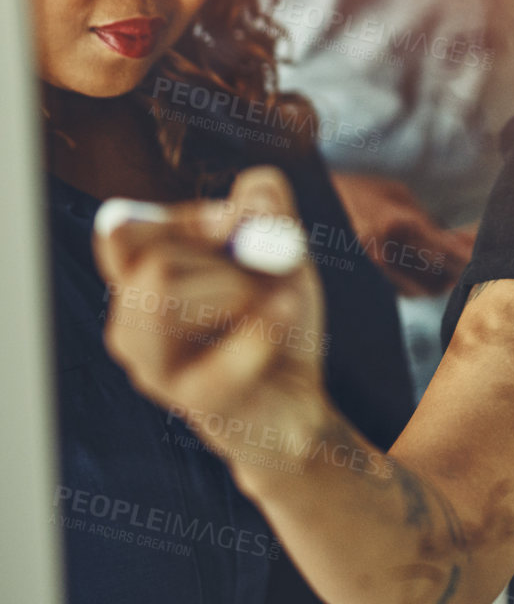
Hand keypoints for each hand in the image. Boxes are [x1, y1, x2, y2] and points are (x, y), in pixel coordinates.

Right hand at [95, 166, 331, 490]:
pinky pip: (213, 362)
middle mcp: (133, 326)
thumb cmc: (275, 319)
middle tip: (262, 282)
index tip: (230, 225)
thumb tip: (250, 200)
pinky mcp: (194, 403)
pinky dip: (258, 331)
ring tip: (271, 304)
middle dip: (223, 260)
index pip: (122, 232)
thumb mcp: (282, 246)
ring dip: (234, 287)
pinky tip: (281, 317)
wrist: (300, 401)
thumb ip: (267, 204)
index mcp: (141, 282)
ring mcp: (155, 369)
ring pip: (161, 297)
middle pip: (153, 262)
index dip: (181, 218)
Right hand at [332, 172, 474, 296]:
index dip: (468, 259)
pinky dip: (413, 284)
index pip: (446, 253)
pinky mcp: (360, 283)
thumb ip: (429, 220)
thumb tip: (461, 241)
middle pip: (436, 280)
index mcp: (397, 224)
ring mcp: (369, 272)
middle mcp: (384, 253)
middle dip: (455, 273)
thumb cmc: (359, 192)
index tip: (485, 260)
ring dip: (435, 281)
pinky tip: (418, 269)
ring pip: (419, 291)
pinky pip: (398, 292)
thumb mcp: (397, 194)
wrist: (310, 202)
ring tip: (442, 264)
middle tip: (467, 263)